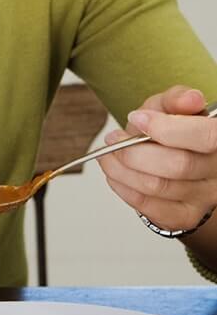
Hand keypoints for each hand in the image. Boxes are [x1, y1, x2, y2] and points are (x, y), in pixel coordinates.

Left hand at [98, 85, 216, 231]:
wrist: (169, 159)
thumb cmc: (168, 131)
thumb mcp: (169, 107)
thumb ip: (175, 100)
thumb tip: (191, 98)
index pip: (206, 137)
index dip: (168, 129)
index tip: (138, 119)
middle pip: (177, 166)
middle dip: (134, 150)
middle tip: (113, 139)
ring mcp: (204, 197)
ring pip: (157, 187)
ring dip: (121, 168)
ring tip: (108, 154)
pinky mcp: (185, 216)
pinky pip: (148, 206)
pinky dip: (123, 187)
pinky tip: (116, 173)